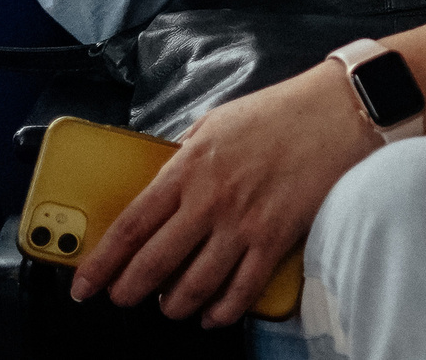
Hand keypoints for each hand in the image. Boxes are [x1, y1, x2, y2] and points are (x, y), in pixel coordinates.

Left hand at [74, 62, 377, 325]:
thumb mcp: (216, 122)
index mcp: (188, 168)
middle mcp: (211, 201)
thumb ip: (183, 154)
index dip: (101, 263)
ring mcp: (244, 224)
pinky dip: (222, 311)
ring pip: (194, 286)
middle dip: (129, 291)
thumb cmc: (281, 112)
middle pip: (153, 264)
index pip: (130, 227)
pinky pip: (241, 290)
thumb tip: (160, 181)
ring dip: (174, 306)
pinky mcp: (277, 239)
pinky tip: (213, 313)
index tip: (85, 284)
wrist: (339, 111)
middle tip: (123, 299)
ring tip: (169, 307)